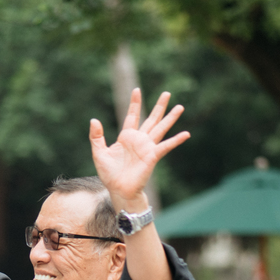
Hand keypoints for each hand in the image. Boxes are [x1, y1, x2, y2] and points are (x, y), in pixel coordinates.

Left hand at [89, 88, 188, 208]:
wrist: (118, 190)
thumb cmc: (109, 174)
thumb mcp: (98, 153)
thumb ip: (96, 136)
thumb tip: (94, 120)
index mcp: (126, 137)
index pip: (132, 116)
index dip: (135, 104)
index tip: (137, 90)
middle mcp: (139, 140)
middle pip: (151, 119)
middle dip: (159, 106)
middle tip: (167, 93)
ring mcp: (147, 147)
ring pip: (161, 128)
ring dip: (170, 118)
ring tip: (180, 107)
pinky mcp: (152, 156)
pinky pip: (166, 146)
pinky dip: (176, 140)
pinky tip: (186, 134)